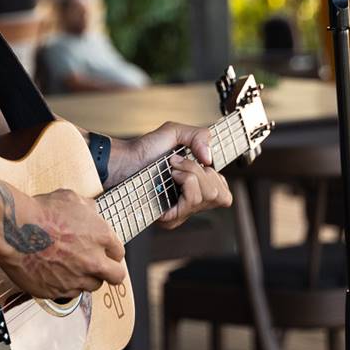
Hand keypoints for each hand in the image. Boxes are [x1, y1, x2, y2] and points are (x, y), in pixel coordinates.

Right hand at [0, 187, 125, 299]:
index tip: (105, 251)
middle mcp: (93, 261)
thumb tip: (92, 213)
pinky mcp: (57, 292)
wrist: (15, 231)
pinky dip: (65, 285)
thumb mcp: (71, 199)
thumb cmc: (40, 213)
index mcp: (101, 237)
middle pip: (116, 276)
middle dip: (111, 271)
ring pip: (92, 286)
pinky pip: (68, 293)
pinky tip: (55, 272)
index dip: (111, 251)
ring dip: (86, 278)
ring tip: (72, 266)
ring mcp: (75, 279)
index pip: (119, 253)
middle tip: (100, 266)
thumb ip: (89, 209)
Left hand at [110, 121, 232, 228]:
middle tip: (178, 165)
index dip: (215, 178)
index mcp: (197, 189)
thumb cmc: (146, 149)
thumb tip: (211, 160)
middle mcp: (191, 204)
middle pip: (220, 196)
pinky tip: (170, 178)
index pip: (225, 197)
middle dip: (202, 172)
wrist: (125, 161)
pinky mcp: (170, 218)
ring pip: (208, 196)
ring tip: (172, 170)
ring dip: (192, 174)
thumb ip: (200, 136)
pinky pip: (192, 201)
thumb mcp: (175, 131)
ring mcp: (182, 213)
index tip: (198, 166)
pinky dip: (186, 182)